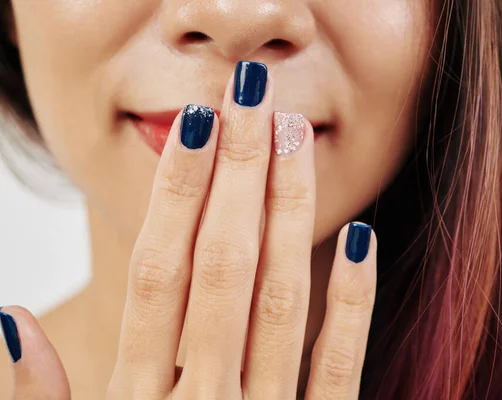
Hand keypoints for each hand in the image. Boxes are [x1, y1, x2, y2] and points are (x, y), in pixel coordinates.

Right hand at [1, 61, 376, 398]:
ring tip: (293, 142)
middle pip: (220, 269)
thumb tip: (8, 318)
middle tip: (251, 102)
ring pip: (277, 299)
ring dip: (286, 216)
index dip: (176, 196)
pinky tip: (360, 238)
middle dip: (236, 179)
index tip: (197, 127)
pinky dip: (350, 302)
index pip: (160, 275)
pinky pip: (338, 366)